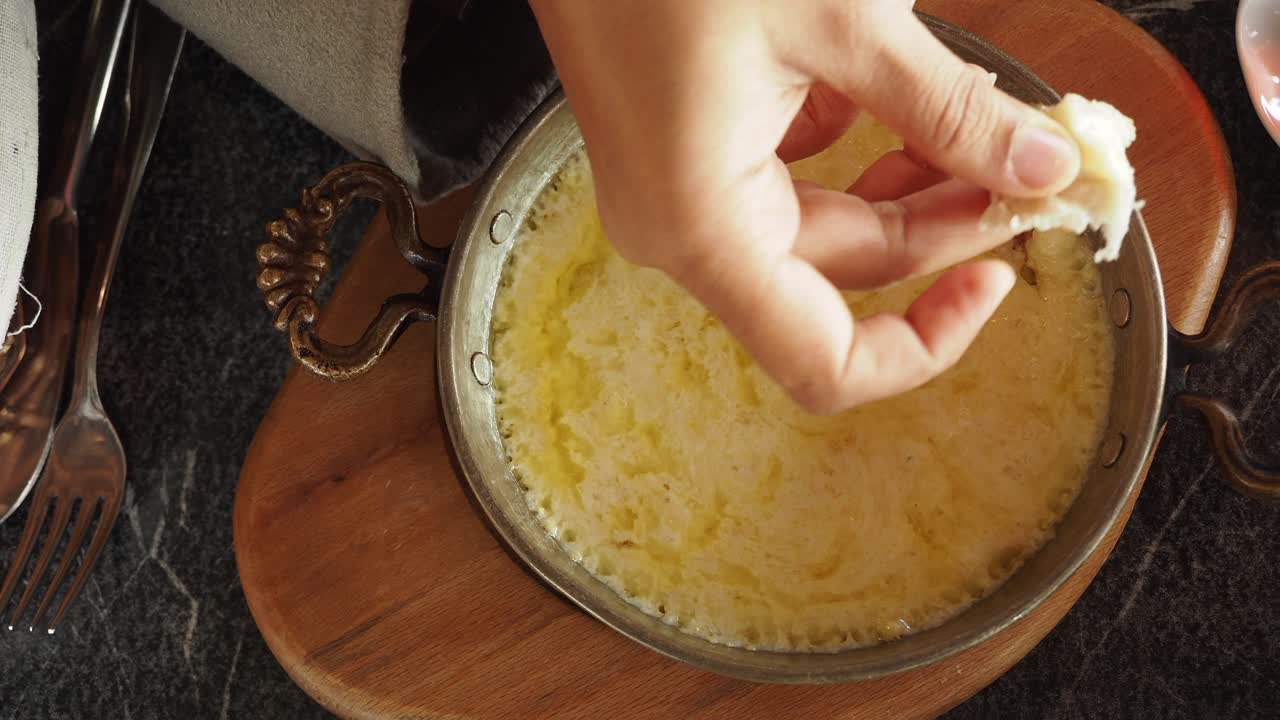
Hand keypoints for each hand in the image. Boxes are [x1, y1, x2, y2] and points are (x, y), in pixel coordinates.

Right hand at [529, 0, 1079, 413]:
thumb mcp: (838, 19)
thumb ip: (950, 106)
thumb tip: (1044, 164)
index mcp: (704, 226)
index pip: (825, 365)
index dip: (927, 344)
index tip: (997, 277)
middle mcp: (681, 229)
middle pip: (841, 274)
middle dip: (941, 224)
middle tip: (1024, 165)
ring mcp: (678, 191)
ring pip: (821, 223)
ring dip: (904, 182)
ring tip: (977, 123)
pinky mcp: (684, 150)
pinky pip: (787, 176)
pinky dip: (853, 144)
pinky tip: (898, 92)